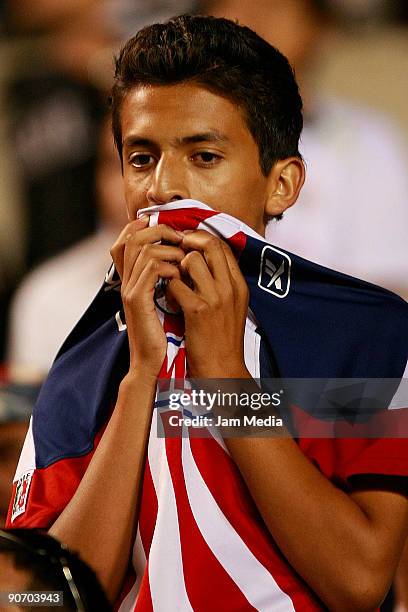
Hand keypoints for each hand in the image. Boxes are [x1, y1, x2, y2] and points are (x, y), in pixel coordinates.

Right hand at [110, 218, 184, 375]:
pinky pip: (150, 269)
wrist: (153, 363)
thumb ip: (167, 278)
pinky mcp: (137, 301)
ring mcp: (130, 290)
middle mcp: (127, 280)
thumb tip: (183, 256)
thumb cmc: (165, 334)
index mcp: (132, 277)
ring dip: (169, 249)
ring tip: (184, 260)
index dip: (147, 226)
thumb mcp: (165, 299)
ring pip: (143, 249)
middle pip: (132, 236)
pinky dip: (169, 266)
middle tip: (181, 239)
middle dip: (160, 230)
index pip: (128, 237)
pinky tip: (180, 276)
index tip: (172, 231)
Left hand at [166, 231, 249, 377]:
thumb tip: (202, 262)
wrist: (222, 370)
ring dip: (176, 265)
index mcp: (239, 285)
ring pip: (191, 259)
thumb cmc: (222, 340)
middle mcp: (230, 287)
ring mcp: (215, 298)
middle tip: (175, 250)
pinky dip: (168, 287)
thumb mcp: (232, 308)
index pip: (223, 246)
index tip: (187, 243)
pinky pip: (176, 283)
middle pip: (210, 244)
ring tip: (173, 280)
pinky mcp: (197, 310)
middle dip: (189, 242)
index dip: (202, 239)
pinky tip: (169, 299)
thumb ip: (222, 284)